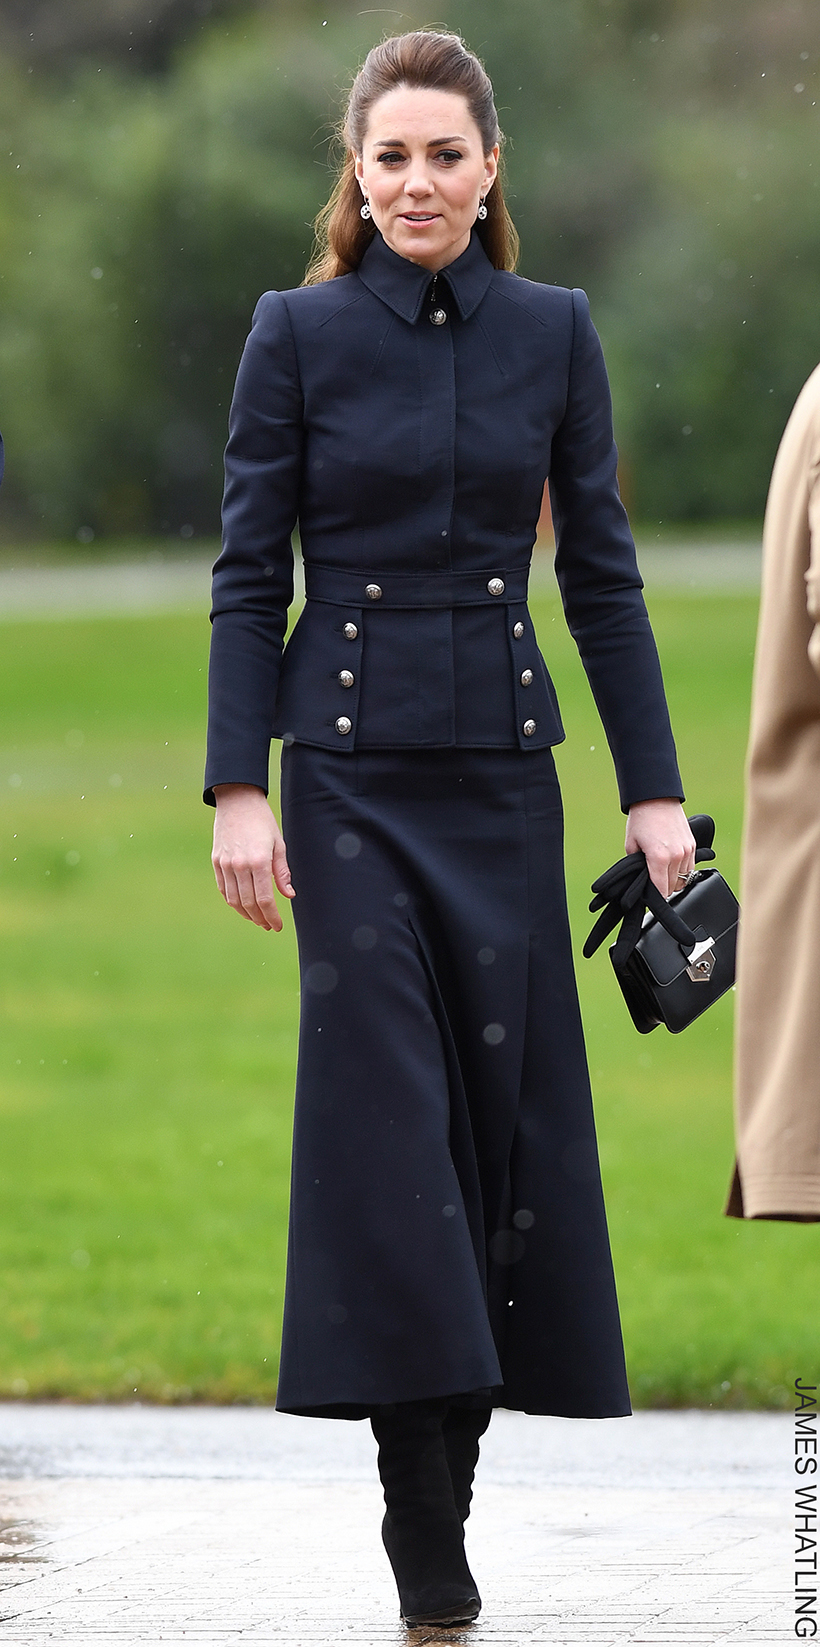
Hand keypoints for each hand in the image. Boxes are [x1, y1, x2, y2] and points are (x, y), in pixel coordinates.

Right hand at [211, 784, 294, 931]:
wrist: (237, 800)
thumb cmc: (262, 821)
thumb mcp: (278, 844)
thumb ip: (282, 871)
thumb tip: (289, 895)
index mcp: (259, 861)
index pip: (265, 899)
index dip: (272, 916)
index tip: (278, 925)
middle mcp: (239, 865)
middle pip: (248, 903)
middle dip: (260, 919)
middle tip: (269, 925)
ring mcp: (225, 864)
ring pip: (234, 900)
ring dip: (246, 914)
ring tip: (257, 919)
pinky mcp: (216, 861)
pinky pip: (223, 889)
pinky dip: (232, 901)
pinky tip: (242, 906)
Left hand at [624, 798, 695, 899]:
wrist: (657, 798)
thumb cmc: (641, 820)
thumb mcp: (631, 845)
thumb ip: (637, 866)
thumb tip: (642, 879)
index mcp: (659, 858)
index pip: (660, 890)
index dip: (653, 897)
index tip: (649, 899)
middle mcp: (676, 856)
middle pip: (672, 887)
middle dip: (662, 888)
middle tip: (652, 884)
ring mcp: (687, 851)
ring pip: (683, 879)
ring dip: (673, 880)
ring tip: (662, 873)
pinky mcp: (693, 845)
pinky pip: (690, 868)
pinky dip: (682, 871)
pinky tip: (672, 865)